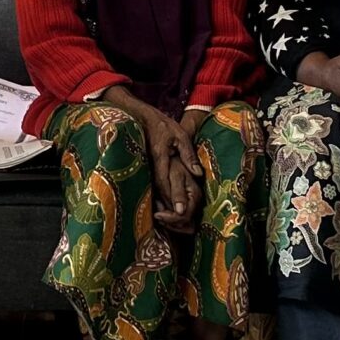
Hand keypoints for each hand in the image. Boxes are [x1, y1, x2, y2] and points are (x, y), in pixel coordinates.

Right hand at [141, 106, 205, 230]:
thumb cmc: (163, 125)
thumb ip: (189, 155)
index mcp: (159, 156)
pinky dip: (156, 197)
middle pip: (158, 189)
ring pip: (153, 189)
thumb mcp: (180, 136)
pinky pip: (150, 185)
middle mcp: (151, 164)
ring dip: (161, 205)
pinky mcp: (144, 168)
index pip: (165, 180)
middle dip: (168, 207)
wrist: (141, 118)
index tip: (179, 211)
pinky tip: (161, 208)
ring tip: (170, 221)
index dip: (172, 196)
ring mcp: (145, 167)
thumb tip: (198, 173)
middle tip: (178, 221)